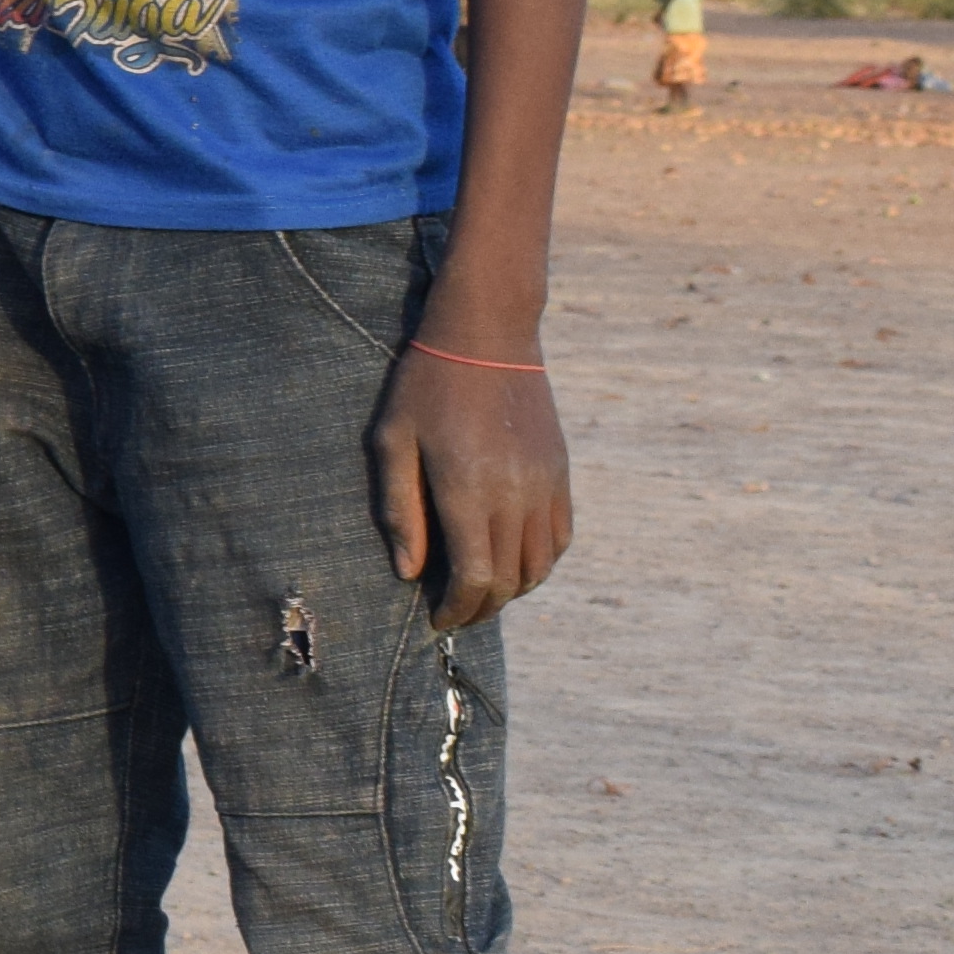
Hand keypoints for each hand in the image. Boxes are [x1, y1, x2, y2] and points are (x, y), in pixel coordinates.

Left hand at [376, 347, 574, 630]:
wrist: (488, 334)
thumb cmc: (425, 386)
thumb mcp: (392, 442)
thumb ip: (399, 511)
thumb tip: (409, 573)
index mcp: (468, 490)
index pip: (473, 578)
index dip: (456, 609)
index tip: (436, 619)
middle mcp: (515, 495)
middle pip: (508, 580)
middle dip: (480, 607)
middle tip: (454, 613)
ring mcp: (545, 484)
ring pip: (540, 565)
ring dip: (512, 590)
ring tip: (480, 592)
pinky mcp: (561, 472)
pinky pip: (560, 537)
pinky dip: (539, 562)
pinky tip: (512, 562)